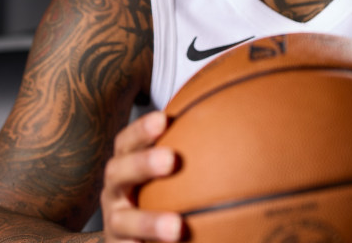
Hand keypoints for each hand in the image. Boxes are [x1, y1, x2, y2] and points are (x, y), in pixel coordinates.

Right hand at [100, 111, 182, 241]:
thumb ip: (190, 152)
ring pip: (124, 221)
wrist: (131, 238)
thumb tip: (236, 124)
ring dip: (150, 222)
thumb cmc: (156, 194)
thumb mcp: (164, 172)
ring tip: (178, 227)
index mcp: (125, 165)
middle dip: (143, 163)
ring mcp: (115, 222)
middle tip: (171, 159)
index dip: (141, 130)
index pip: (127, 142)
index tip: (164, 119)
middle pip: (119, 172)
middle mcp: (114, 191)